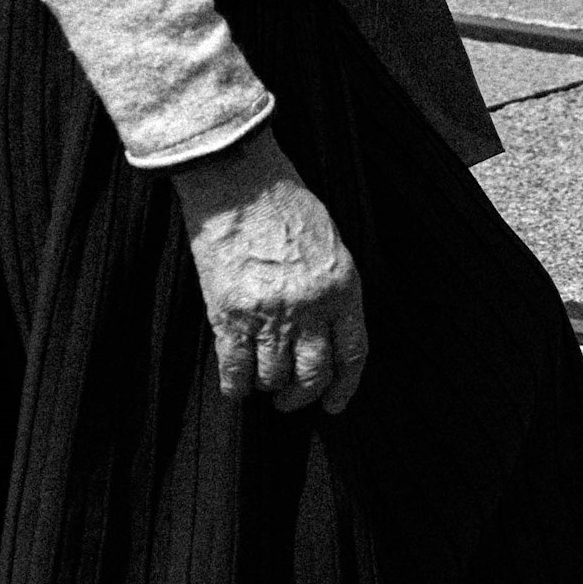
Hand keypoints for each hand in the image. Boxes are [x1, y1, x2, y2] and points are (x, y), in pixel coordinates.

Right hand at [168, 127, 366, 414]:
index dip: (344, 387)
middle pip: (312, 374)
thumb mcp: (331, 244)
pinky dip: (236, 385)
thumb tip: (327, 333)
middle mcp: (310, 306)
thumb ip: (334, 290)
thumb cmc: (285, 203)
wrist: (239, 180)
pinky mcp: (230, 312)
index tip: (334, 403)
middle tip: (290, 400)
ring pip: (273, 376)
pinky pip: (235, 367)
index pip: (352, 354)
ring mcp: (269, 311)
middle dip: (302, 396)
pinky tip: (236, 386)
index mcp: (343, 287)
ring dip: (268, 387)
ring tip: (262, 382)